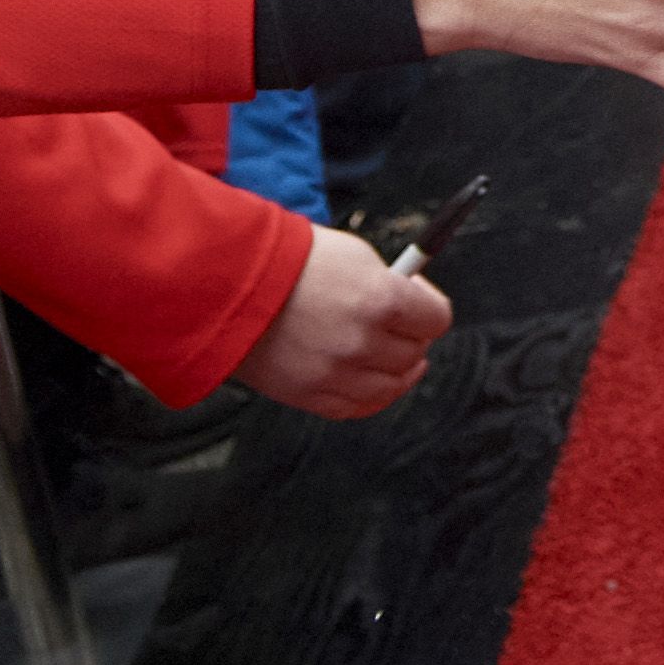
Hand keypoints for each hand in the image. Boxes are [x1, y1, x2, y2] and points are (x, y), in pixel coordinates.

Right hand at [234, 220, 450, 417]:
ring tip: (389, 356)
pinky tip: (370, 380)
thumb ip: (390, 285)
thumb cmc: (289, 261)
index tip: (419, 301)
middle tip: (397, 325)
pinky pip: (355, 408)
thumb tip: (413, 302)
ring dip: (395, 371)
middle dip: (410, 337)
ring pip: (390, 387)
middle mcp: (362, 341)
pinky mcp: (308, 396)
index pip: (437, 319)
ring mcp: (334, 373)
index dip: (430, 309)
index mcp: (381, 299)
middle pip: (413, 354)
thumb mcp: (354, 255)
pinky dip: (369, 397)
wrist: (227, 284)